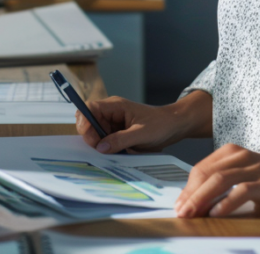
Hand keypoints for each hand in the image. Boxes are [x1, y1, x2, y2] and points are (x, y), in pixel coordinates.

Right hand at [76, 91, 210, 153]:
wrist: (175, 126)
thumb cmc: (161, 124)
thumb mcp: (141, 133)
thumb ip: (120, 140)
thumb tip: (100, 147)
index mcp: (114, 106)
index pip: (89, 109)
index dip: (85, 122)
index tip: (90, 138)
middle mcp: (111, 113)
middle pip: (89, 123)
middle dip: (91, 137)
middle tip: (102, 150)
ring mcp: (114, 123)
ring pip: (96, 134)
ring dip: (100, 145)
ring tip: (113, 152)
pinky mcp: (118, 133)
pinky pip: (105, 141)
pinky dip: (107, 148)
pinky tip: (117, 153)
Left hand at [175, 143, 259, 217]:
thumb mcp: (245, 176)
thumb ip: (223, 183)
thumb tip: (197, 202)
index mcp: (232, 152)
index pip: (201, 169)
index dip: (187, 188)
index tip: (179, 204)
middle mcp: (241, 156)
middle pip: (206, 173)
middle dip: (189, 194)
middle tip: (180, 212)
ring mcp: (254, 168)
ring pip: (219, 180)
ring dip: (201, 198)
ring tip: (191, 214)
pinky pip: (241, 191)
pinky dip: (226, 203)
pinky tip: (216, 213)